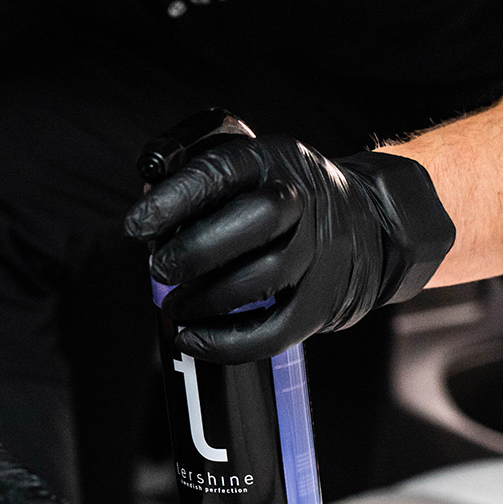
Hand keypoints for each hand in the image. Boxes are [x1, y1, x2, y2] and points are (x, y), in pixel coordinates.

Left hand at [125, 135, 454, 362]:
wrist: (366, 225)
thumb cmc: (282, 197)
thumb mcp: (249, 165)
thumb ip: (197, 177)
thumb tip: (146, 209)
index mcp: (273, 159)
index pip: (223, 171)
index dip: (174, 199)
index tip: (136, 226)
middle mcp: (304, 201)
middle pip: (258, 220)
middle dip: (198, 249)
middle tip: (161, 269)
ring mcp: (319, 253)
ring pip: (265, 279)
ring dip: (207, 300)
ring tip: (175, 307)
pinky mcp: (321, 302)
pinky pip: (275, 331)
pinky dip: (227, 343)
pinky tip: (192, 339)